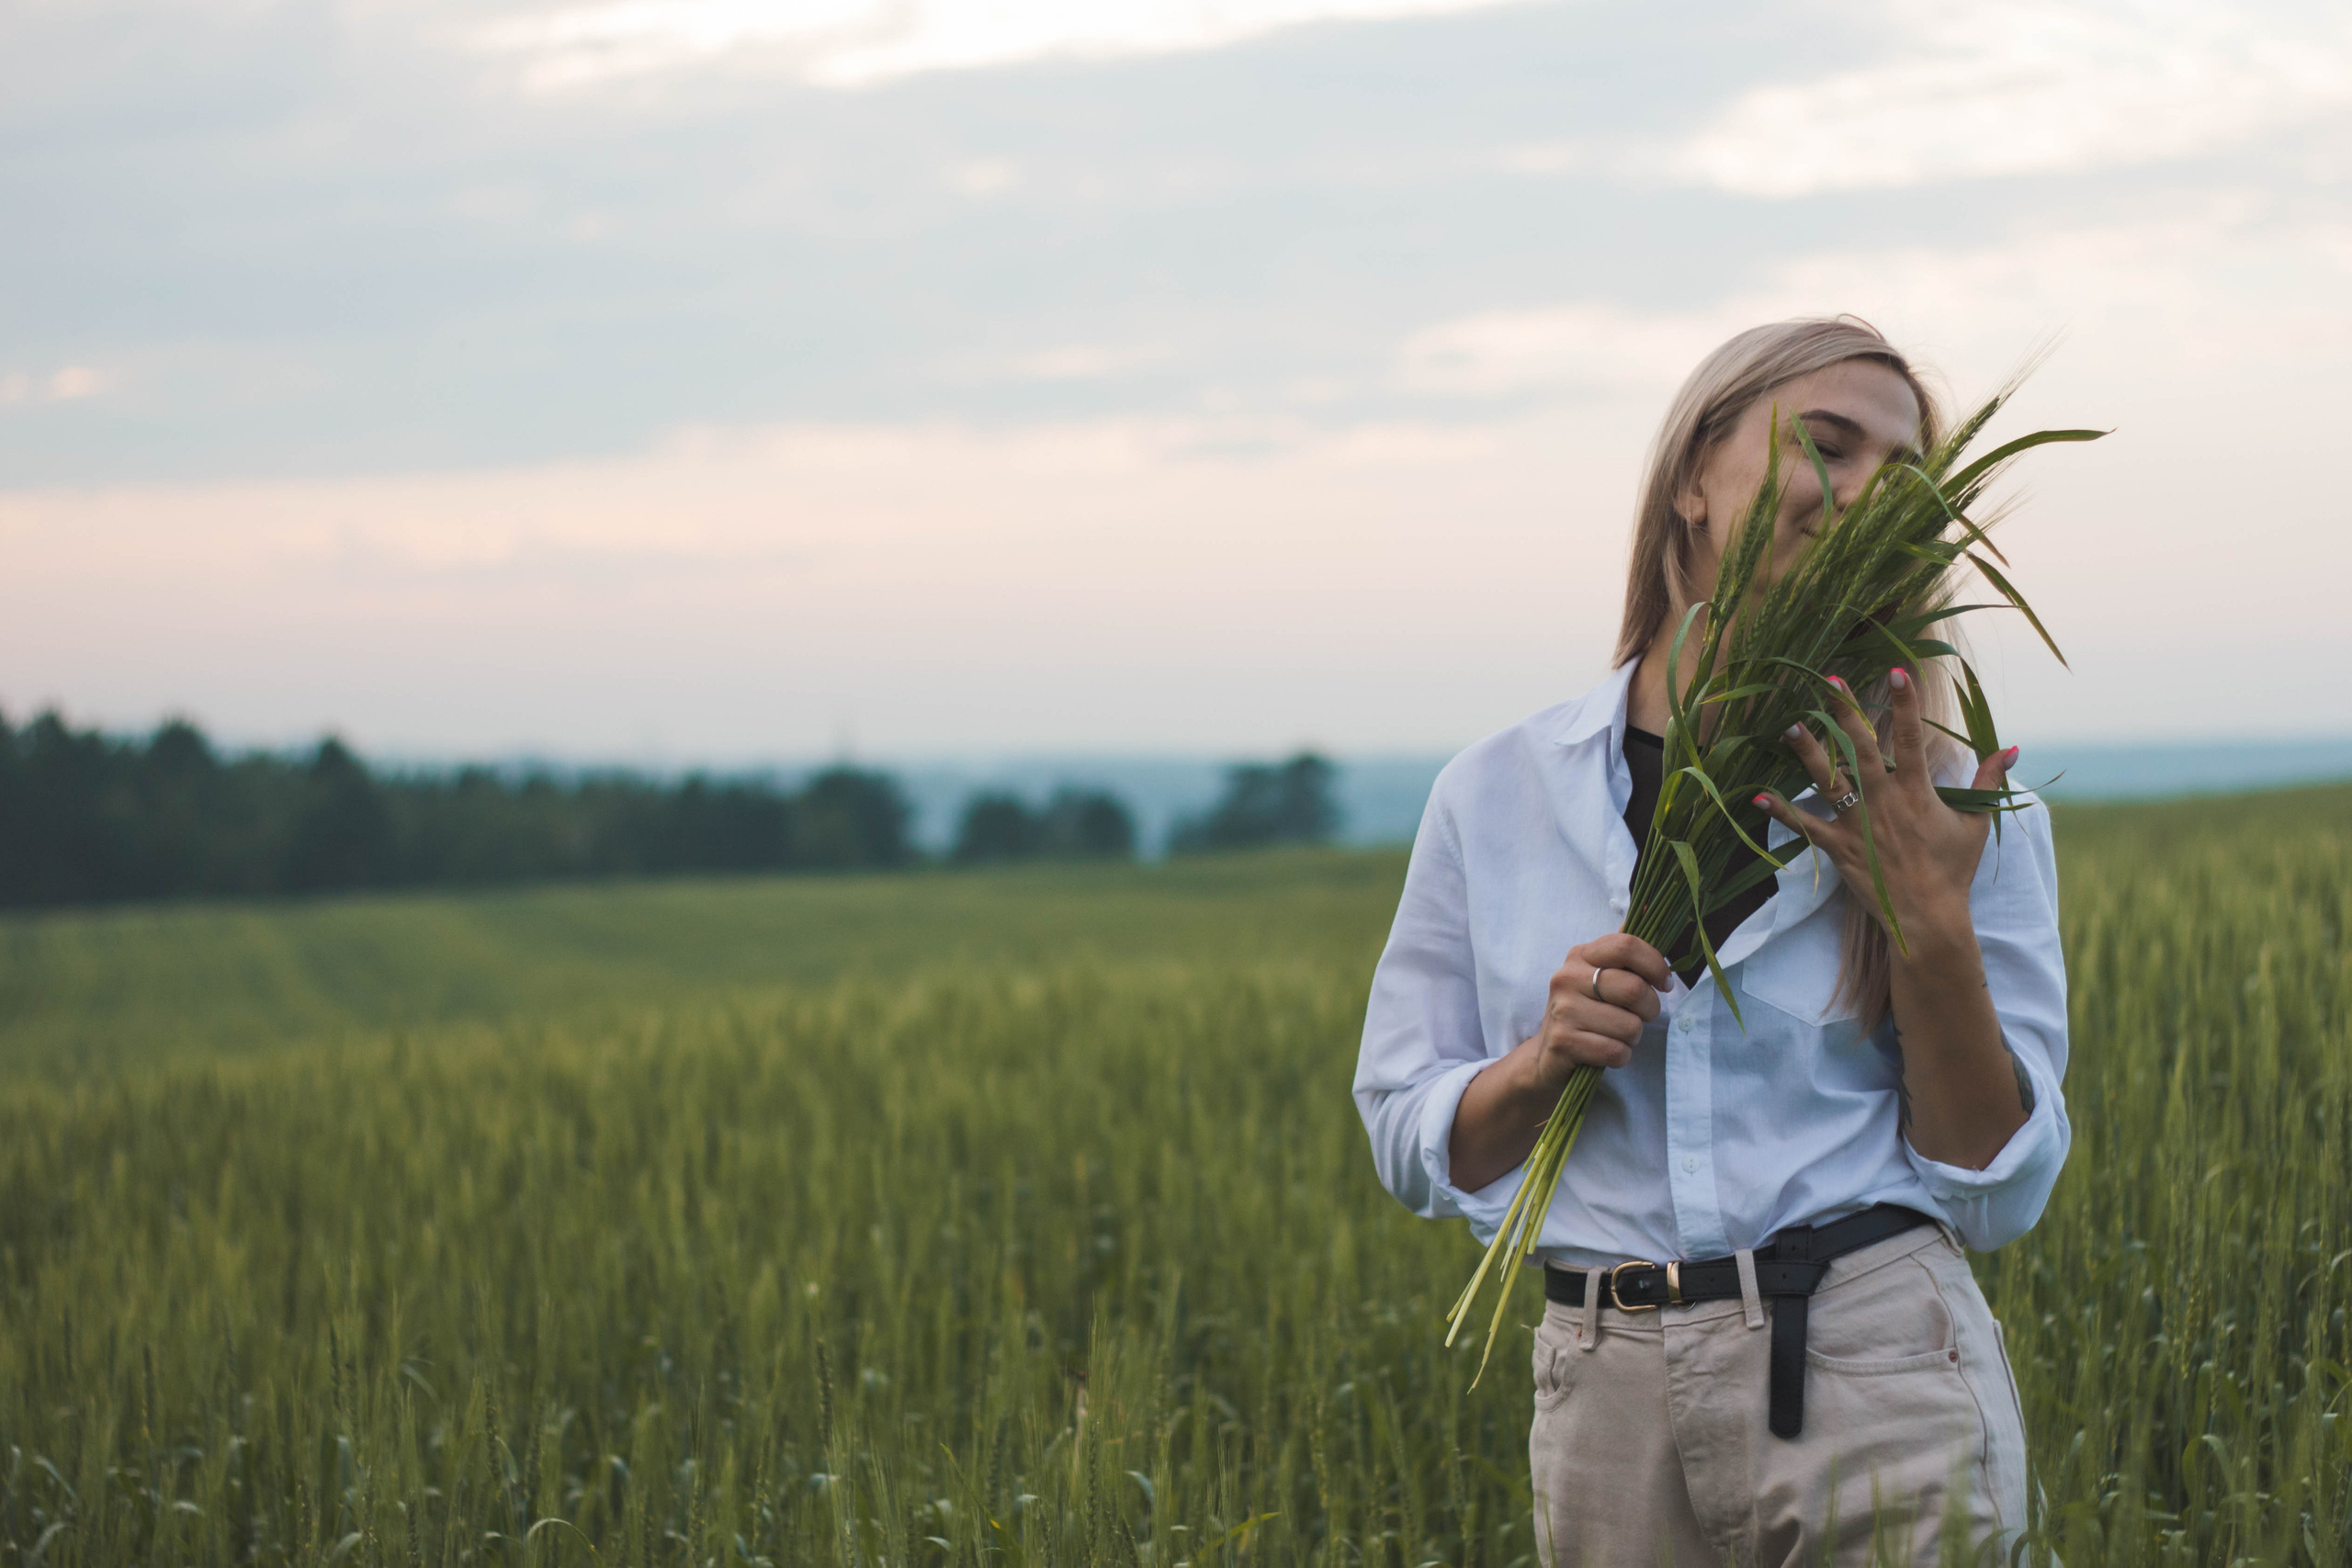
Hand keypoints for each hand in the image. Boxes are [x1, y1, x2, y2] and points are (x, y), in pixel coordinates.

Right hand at [1523, 934, 1671, 1082]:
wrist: (1547, 1056)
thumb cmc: (1585, 1012)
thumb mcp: (1599, 976)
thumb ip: (1623, 949)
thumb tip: (1645, 908)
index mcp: (1580, 956)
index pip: (1626, 945)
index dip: (1655, 965)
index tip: (1664, 983)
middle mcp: (1567, 977)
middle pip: (1634, 989)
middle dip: (1649, 1009)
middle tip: (1640, 1016)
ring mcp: (1563, 1010)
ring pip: (1630, 1026)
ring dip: (1633, 1038)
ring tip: (1616, 1036)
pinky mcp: (1563, 1042)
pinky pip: (1615, 1051)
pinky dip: (1620, 1056)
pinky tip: (1606, 1053)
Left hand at [1754, 667, 2019, 942]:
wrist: (1927, 917)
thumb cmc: (1952, 870)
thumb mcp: (1976, 823)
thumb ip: (1988, 781)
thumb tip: (2010, 747)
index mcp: (1918, 793)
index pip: (1913, 738)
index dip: (1906, 704)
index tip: (1898, 671)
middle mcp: (1884, 802)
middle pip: (1862, 749)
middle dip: (1846, 713)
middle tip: (1829, 681)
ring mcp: (1858, 824)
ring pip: (1829, 781)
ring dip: (1808, 753)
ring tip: (1790, 725)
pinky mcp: (1839, 847)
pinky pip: (1805, 826)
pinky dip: (1781, 811)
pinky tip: (1755, 795)